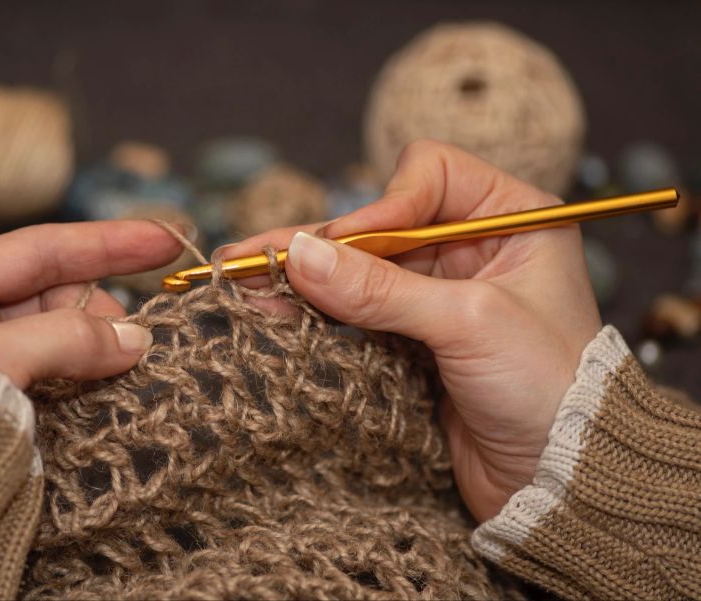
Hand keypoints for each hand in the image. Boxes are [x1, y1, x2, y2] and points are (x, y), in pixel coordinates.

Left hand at [0, 220, 186, 388]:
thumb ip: (66, 336)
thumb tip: (135, 338)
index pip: (36, 250)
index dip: (105, 242)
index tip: (165, 239)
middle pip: (54, 295)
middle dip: (104, 310)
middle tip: (147, 337)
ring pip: (65, 337)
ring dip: (104, 347)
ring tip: (135, 367)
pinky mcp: (7, 405)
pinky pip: (64, 376)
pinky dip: (95, 377)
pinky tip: (121, 384)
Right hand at [225, 140, 601, 521]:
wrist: (560, 480)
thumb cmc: (551, 389)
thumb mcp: (469, 323)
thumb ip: (382, 288)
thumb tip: (301, 254)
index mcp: (511, 219)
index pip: (429, 177)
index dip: (382, 206)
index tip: (348, 245)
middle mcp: (472, 248)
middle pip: (380, 224)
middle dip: (321, 243)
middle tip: (254, 255)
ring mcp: (440, 294)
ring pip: (360, 269)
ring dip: (305, 276)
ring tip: (240, 277)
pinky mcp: (414, 338)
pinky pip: (355, 311)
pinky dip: (316, 311)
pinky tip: (271, 308)